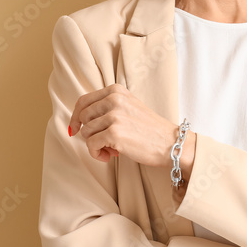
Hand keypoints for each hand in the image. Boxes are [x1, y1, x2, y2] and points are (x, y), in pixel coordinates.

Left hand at [68, 83, 182, 168]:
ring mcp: (114, 116)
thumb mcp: (129, 107)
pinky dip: (97, 154)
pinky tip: (110, 156)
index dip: (75, 117)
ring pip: (86, 132)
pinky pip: (91, 145)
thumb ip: (107, 107)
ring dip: (95, 145)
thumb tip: (78, 121)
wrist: (170, 142)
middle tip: (105, 142)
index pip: (83, 101)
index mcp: (116, 91)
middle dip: (89, 133)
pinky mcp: (114, 133)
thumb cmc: (149, 129)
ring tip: (112, 150)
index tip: (75, 130)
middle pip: (82, 118)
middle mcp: (113, 99)